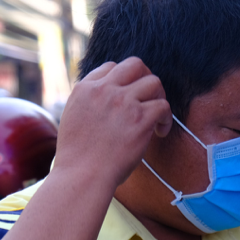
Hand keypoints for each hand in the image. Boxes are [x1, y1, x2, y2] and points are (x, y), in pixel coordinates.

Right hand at [54, 57, 171, 189]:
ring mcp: (122, 102)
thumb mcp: (73, 119)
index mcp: (84, 89)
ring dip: (159, 97)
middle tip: (149, 98)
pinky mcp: (140, 118)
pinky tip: (159, 131)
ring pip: (154, 82)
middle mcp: (104, 90)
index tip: (128, 98)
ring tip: (155, 117)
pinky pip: (163, 106)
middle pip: (135, 65)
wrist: (82, 175)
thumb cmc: (78, 157)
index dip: (124, 82)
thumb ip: (89, 104)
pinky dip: (166, 118)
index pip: (111, 68)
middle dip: (146, 78)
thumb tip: (108, 103)